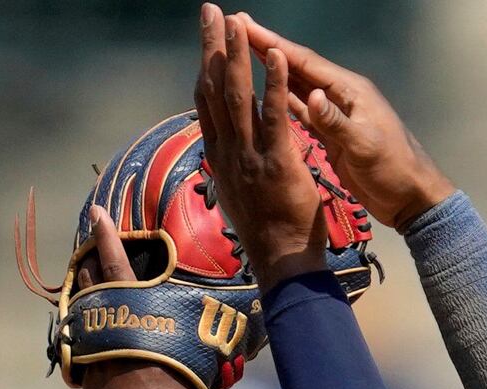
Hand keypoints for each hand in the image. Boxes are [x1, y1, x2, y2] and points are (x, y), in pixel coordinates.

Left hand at [76, 210, 204, 388]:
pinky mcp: (83, 364)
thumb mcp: (191, 368)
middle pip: (90, 278)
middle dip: (91, 256)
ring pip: (82, 302)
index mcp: (128, 315)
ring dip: (86, 284)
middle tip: (93, 238)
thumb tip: (224, 333)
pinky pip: (84, 330)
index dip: (105, 235)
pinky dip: (89, 318)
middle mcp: (102, 322)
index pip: (114, 264)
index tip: (96, 212)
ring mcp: (89, 342)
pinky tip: (99, 321)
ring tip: (92, 272)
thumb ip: (196, 343)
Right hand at [192, 9, 325, 279]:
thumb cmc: (267, 234)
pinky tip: (275, 56)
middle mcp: (229, 152)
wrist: (282, 266)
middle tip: (210, 11)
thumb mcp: (239, 194)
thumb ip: (230, 164)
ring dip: (237, 56)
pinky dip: (274, 84)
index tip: (205, 38)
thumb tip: (221, 147)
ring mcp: (250, 157)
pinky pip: (275, 117)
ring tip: (236, 22)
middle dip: (212, 47)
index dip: (204, 67)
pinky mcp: (277, 163)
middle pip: (214, 89)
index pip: (207, 103)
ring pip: (238, 96)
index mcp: (221, 157)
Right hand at [253, 19, 450, 222]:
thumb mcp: (365, 146)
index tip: (245, 24)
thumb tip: (311, 96)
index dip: (273, 44)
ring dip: (270, 69)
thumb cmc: (394, 170)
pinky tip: (262, 92)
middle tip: (237, 26)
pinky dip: (280, 98)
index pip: (304, 62)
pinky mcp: (331, 133)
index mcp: (348, 91)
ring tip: (243, 51)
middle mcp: (338, 95)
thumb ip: (336, 122)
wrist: (410, 197)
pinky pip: (299, 110)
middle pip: (296, 67)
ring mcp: (334, 113)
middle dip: (266, 48)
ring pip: (295, 85)